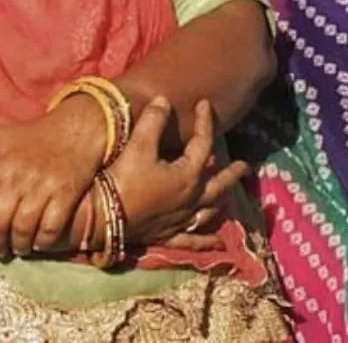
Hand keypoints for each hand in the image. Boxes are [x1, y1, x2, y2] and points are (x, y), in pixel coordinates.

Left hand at [0, 94, 107, 256]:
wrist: (76, 129)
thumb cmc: (33, 136)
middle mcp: (16, 176)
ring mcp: (42, 186)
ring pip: (23, 227)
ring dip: (18, 244)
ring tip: (17, 249)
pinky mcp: (66, 194)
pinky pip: (51, 226)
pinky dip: (43, 240)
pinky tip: (39, 243)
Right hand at [105, 98, 247, 249]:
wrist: (103, 216)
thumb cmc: (123, 179)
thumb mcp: (138, 145)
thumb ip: (153, 121)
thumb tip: (164, 101)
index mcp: (188, 175)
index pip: (203, 143)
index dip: (205, 122)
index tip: (205, 104)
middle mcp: (191, 199)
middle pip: (218, 184)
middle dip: (231, 173)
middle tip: (245, 166)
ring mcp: (181, 220)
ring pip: (209, 211)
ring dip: (221, 202)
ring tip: (228, 197)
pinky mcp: (168, 236)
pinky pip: (193, 240)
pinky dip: (207, 242)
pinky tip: (218, 245)